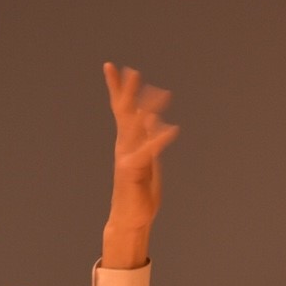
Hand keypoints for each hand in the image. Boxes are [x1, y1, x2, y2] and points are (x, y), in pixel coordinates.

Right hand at [102, 62, 178, 268]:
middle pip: (123, 112)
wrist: (130, 219)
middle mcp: (124, 146)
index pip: (120, 109)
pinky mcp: (133, 171)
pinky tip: (172, 128)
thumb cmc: (138, 192)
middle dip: (126, 91)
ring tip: (158, 92)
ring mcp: (127, 157)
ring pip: (135, 127)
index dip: (116, 87)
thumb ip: (148, 138)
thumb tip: (151, 116)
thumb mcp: (146, 160)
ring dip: (146, 108)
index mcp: (126, 141)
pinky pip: (149, 150)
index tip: (112, 66)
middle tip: (130, 69)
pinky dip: (159, 138)